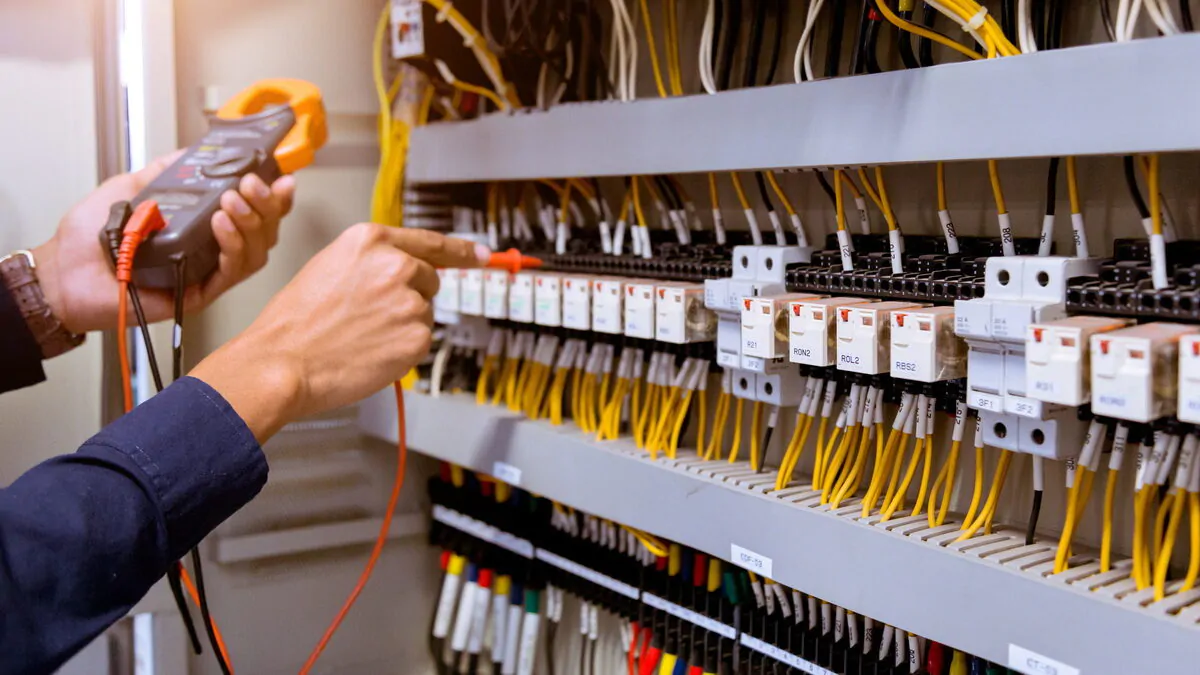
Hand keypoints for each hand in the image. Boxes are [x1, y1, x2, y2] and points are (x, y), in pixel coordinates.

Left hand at [32, 150, 296, 333]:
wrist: (63, 271)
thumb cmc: (89, 239)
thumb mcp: (128, 188)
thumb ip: (162, 171)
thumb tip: (191, 151)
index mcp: (202, 226)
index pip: (252, 211)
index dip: (272, 194)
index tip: (278, 174)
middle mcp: (211, 249)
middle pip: (265, 230)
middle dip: (267, 203)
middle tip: (252, 183)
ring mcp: (208, 272)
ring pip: (257, 251)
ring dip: (252, 221)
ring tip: (233, 200)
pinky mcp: (200, 293)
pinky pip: (232, 272)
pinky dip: (233, 245)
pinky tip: (221, 223)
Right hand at [191, 224, 490, 440]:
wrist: (282, 361)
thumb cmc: (295, 322)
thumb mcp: (331, 267)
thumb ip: (372, 263)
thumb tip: (406, 273)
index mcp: (371, 240)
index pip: (429, 242)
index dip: (460, 251)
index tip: (482, 255)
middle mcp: (396, 265)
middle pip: (429, 282)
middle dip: (410, 299)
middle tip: (370, 318)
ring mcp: (410, 301)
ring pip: (424, 314)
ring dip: (402, 327)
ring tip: (360, 336)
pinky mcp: (417, 336)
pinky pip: (421, 342)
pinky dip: (402, 351)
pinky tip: (370, 353)